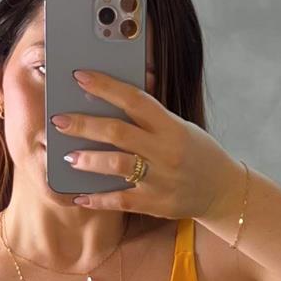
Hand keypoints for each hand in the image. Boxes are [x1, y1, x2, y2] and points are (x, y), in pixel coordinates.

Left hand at [52, 68, 243, 220]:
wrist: (222, 190)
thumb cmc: (197, 153)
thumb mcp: (181, 127)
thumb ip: (152, 115)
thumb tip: (119, 93)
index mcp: (171, 126)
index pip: (134, 99)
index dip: (105, 86)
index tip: (79, 77)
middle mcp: (165, 151)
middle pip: (118, 133)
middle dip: (84, 125)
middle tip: (58, 121)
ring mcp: (160, 179)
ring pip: (117, 166)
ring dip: (88, 161)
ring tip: (67, 157)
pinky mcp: (156, 204)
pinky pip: (121, 201)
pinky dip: (98, 199)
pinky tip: (79, 196)